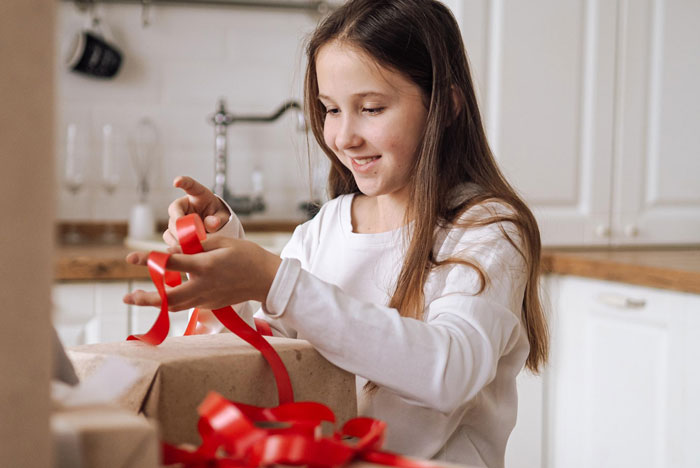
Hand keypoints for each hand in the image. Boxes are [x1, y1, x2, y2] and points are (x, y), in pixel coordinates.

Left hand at [123, 237, 281, 309]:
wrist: (267, 279)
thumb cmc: (247, 255)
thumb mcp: (223, 241)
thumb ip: (196, 244)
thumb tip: (173, 247)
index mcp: (206, 266)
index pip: (171, 263)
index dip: (149, 259)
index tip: (131, 258)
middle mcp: (203, 286)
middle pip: (168, 297)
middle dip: (146, 299)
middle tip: (127, 297)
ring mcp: (206, 298)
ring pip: (175, 305)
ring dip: (155, 304)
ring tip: (137, 298)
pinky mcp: (210, 305)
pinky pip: (187, 303)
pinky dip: (174, 299)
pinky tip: (166, 292)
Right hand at [163, 176, 230, 247]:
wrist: (216, 227)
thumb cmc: (219, 217)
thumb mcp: (223, 217)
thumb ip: (219, 219)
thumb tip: (212, 223)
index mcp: (197, 195)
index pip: (189, 185)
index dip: (183, 182)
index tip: (177, 182)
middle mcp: (184, 205)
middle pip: (175, 212)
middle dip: (180, 224)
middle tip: (188, 234)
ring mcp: (177, 218)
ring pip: (171, 227)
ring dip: (178, 236)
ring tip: (188, 245)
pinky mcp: (174, 231)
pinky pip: (170, 238)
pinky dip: (176, 245)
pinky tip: (184, 250)